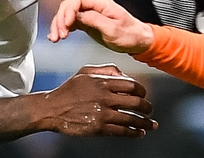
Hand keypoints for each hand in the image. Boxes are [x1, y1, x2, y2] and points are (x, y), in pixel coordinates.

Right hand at [41, 66, 156, 136]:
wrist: (52, 109)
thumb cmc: (69, 89)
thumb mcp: (85, 72)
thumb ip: (106, 69)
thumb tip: (124, 74)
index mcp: (103, 82)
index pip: (131, 85)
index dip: (142, 91)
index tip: (144, 95)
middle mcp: (105, 97)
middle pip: (135, 102)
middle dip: (147, 107)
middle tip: (150, 110)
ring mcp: (102, 114)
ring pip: (131, 118)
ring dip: (145, 122)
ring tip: (151, 125)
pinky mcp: (99, 128)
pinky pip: (122, 131)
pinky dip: (134, 133)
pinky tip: (139, 133)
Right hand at [48, 0, 153, 53]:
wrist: (139, 41)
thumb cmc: (131, 34)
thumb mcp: (113, 29)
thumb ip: (94, 20)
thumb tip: (77, 16)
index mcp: (101, 3)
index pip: (77, 0)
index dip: (68, 11)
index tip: (67, 25)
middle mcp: (94, 5)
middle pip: (69, 6)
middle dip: (61, 19)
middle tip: (60, 34)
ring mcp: (90, 13)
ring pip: (67, 14)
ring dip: (59, 25)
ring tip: (56, 38)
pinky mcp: (88, 22)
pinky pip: (71, 22)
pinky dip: (62, 28)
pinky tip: (57, 36)